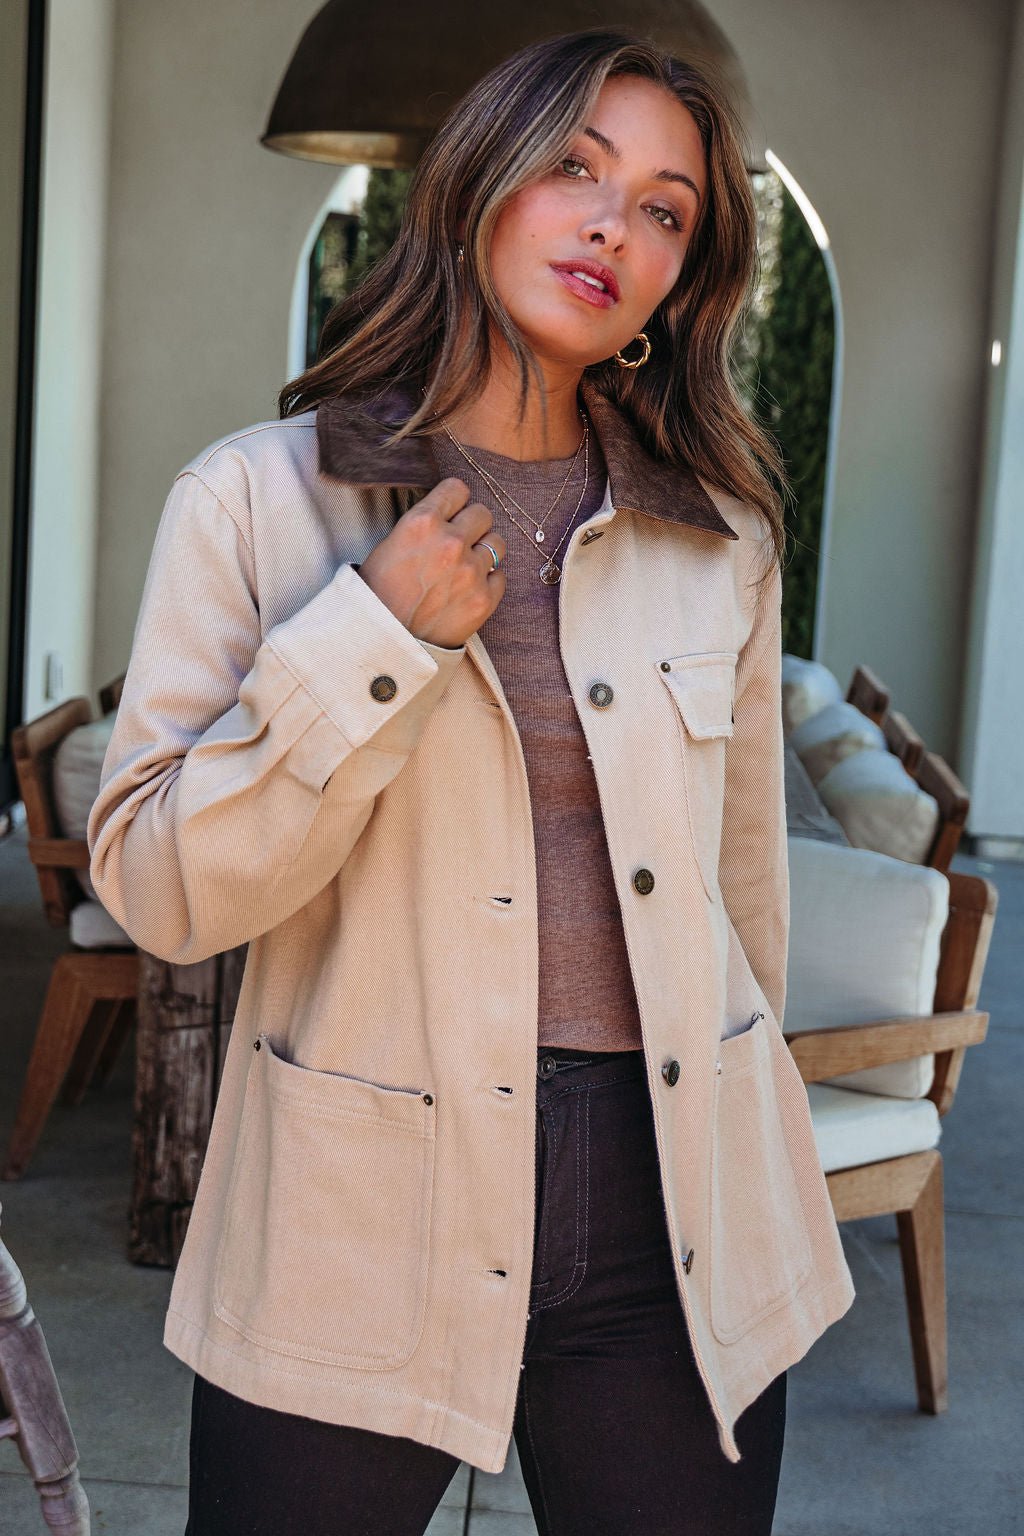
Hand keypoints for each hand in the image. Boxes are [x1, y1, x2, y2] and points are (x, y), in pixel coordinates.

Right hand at [356, 478, 505, 648]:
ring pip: (498, 542)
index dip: (455, 501)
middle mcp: (451, 542)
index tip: (452, 511)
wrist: (385, 643)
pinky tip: (468, 590)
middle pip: (483, 513)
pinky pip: (500, 576)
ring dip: (484, 550)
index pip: (457, 489)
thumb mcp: (391, 544)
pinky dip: (488, 582)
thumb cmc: (379, 594)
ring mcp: (471, 571)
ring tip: (467, 566)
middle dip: (472, 525)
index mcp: (422, 522)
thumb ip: (423, 525)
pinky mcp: (485, 599)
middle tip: (460, 542)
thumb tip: (448, 514)